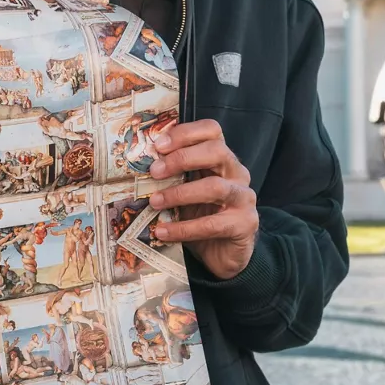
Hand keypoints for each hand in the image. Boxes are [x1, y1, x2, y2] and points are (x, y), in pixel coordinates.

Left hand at [148, 119, 258, 279]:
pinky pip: (212, 224)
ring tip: (155, 202)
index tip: (158, 145)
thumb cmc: (201, 216)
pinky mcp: (245, 224)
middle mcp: (238, 173)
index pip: (212, 130)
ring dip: (180, 194)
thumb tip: (139, 165)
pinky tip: (163, 232)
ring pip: (215, 187)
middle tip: (154, 172)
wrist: (224, 254)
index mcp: (223, 159)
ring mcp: (244, 198)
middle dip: (182, 158)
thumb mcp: (186, 191)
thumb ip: (173, 176)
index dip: (186, 133)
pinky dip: (184, 228)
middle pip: (217, 151)